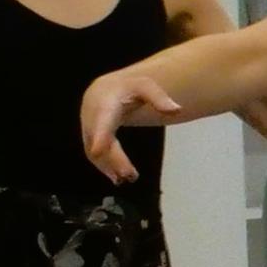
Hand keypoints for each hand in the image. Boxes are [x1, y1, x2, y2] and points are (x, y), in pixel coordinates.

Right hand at [82, 65, 189, 182]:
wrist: (104, 90)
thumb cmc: (128, 88)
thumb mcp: (145, 86)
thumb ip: (159, 98)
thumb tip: (177, 110)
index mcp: (104, 104)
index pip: (102, 121)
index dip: (99, 136)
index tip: (98, 150)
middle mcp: (93, 119)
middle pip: (100, 141)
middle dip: (112, 159)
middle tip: (130, 175)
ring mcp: (89, 130)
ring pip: (94, 151)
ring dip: (108, 167)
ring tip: (125, 180)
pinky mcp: (90, 140)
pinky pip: (94, 155)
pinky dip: (105, 167)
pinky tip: (117, 179)